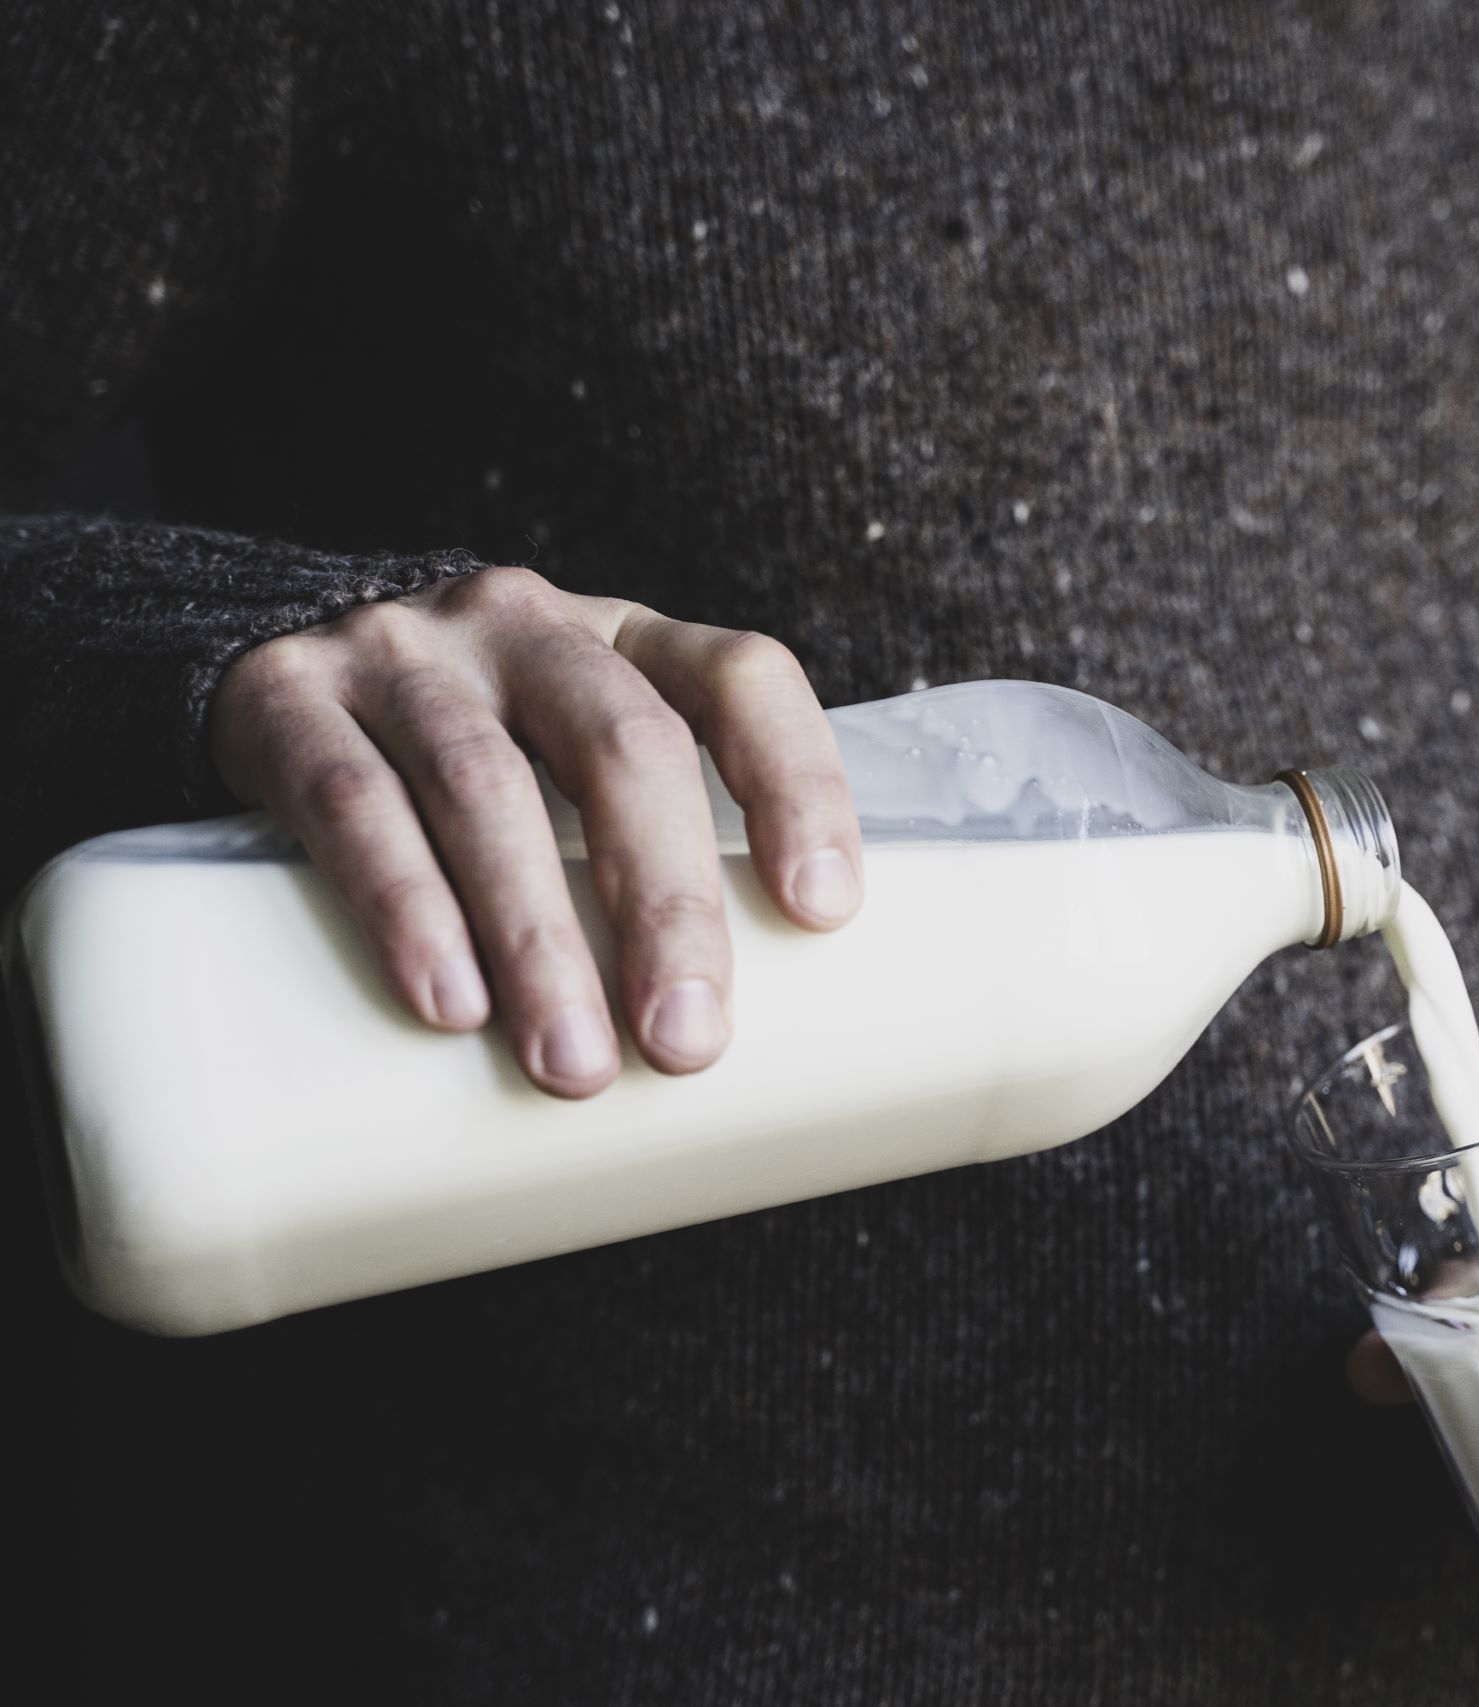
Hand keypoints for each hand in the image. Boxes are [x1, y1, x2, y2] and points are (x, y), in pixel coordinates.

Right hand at [209, 567, 862, 1096]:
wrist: (263, 678)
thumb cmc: (473, 762)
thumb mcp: (573, 769)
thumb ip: (653, 850)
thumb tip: (730, 1038)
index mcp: (625, 639)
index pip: (739, 678)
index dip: (795, 783)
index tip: (823, 913)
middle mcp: (522, 626)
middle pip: (622, 745)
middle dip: (667, 902)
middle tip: (687, 1040)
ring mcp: (399, 653)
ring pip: (485, 787)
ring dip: (539, 938)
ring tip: (573, 1061)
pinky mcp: (282, 700)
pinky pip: (353, 805)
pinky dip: (409, 911)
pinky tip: (451, 1006)